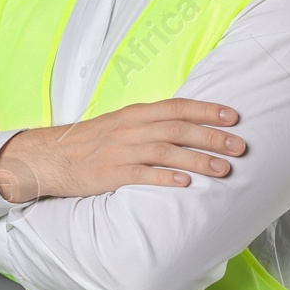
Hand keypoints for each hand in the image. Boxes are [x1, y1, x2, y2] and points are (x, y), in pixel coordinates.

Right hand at [0, 98, 244, 201]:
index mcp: (134, 114)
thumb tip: (185, 128)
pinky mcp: (111, 173)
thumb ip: (149, 125)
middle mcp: (130, 129)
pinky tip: (186, 182)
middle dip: (212, 136)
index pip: (177, 107)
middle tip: (240, 145)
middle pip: (178, 128)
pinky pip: (143, 174)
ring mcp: (121, 151)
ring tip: (223, 169)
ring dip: (198, 159)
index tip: (232, 116)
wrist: (49, 157)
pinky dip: (166, 177)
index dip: (206, 110)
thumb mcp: (119, 125)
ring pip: (166, 151)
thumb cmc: (88, 143)